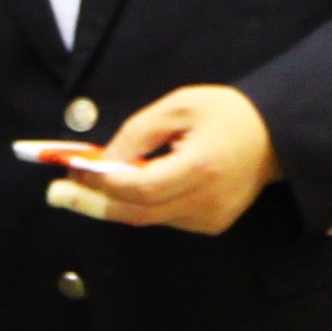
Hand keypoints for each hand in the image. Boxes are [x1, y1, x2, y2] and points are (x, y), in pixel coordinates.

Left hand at [63, 85, 280, 234]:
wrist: (276, 135)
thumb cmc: (228, 113)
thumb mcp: (181, 106)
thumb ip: (139, 132)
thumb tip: (103, 160)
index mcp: (202, 167)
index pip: (142, 188)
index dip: (103, 184)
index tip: (72, 171)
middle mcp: (207, 201)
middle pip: (137, 213)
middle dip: (92, 203)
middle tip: (55, 193)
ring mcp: (211, 218)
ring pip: (147, 218)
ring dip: (111, 203)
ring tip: (80, 185)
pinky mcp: (211, 224)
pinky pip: (164, 218)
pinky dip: (139, 204)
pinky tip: (124, 188)